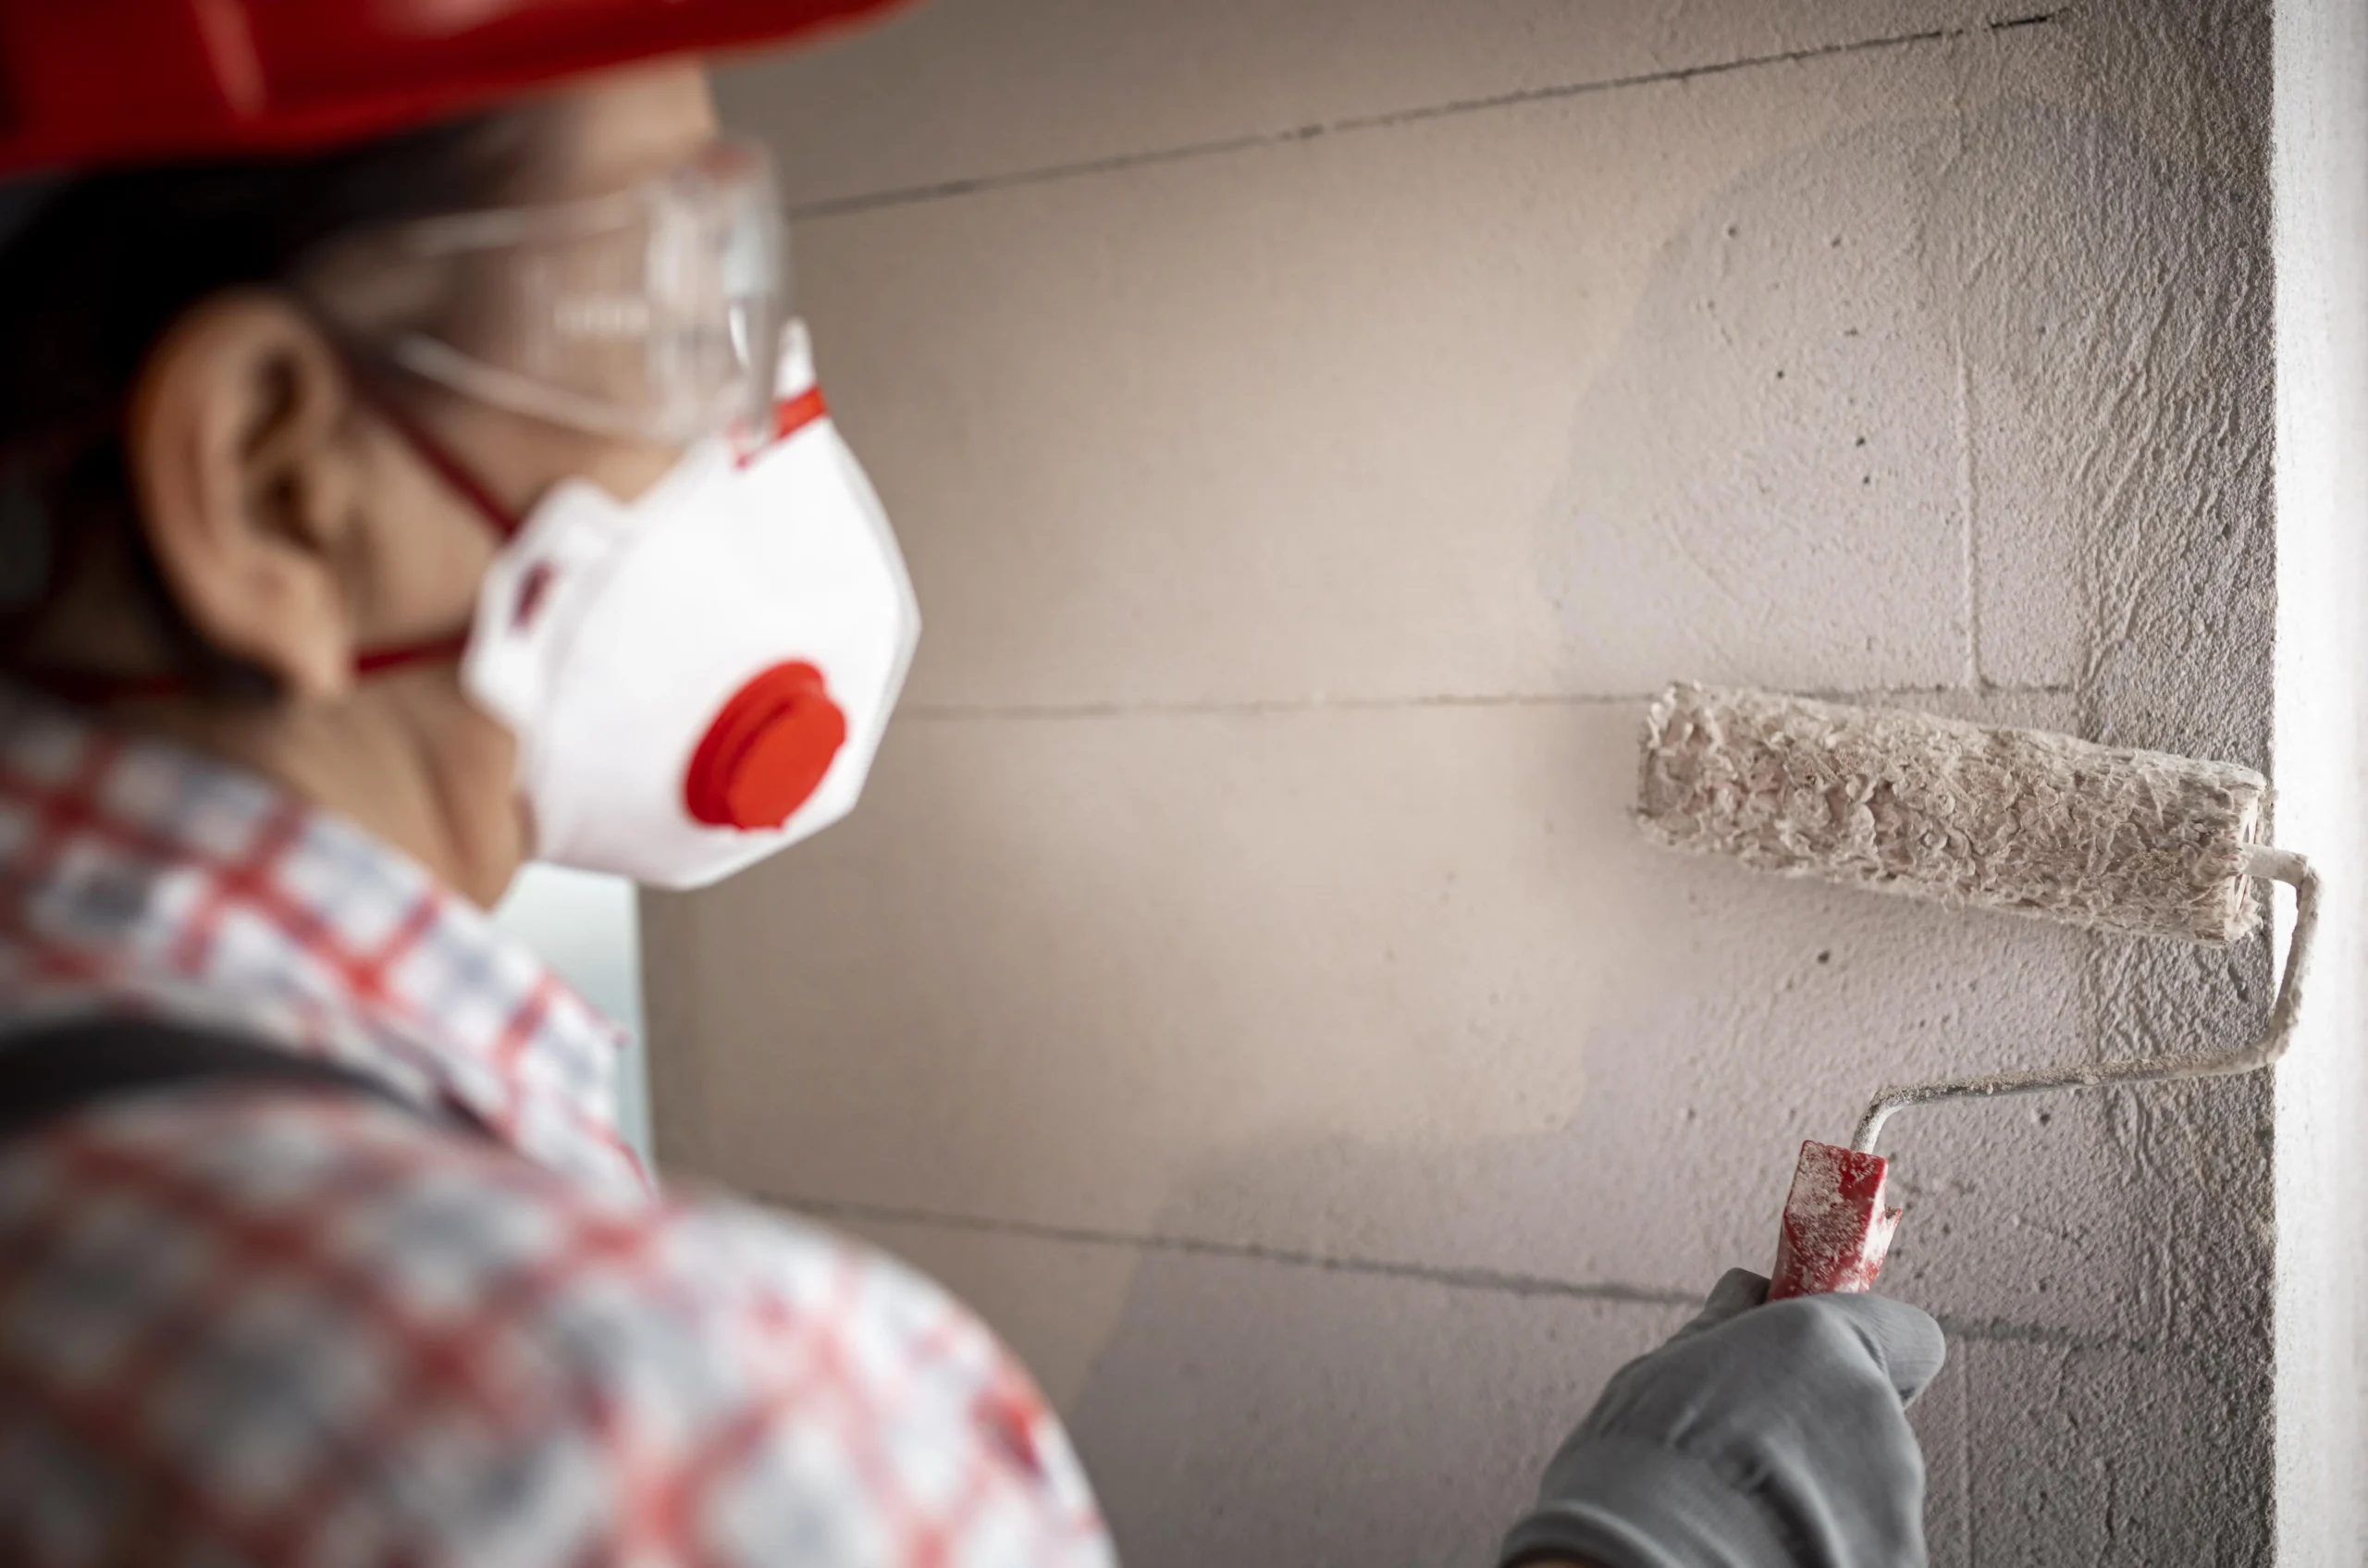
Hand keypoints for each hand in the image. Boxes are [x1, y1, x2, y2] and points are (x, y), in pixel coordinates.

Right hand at [1499, 1269, 1944, 1567]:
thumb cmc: (1641, 1467)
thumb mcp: (1666, 1369)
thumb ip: (1728, 1328)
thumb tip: (1747, 1292)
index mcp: (1827, 1347)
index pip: (1907, 1334)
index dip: (1869, 1349)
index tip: (1822, 1365)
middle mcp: (1878, 1416)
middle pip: (1878, 1416)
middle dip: (1828, 1430)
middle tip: (1754, 1452)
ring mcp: (1895, 1501)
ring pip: (1874, 1486)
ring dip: (1827, 1494)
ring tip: (1751, 1513)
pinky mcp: (1896, 1560)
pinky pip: (1871, 1542)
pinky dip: (1832, 1546)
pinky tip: (1769, 1550)